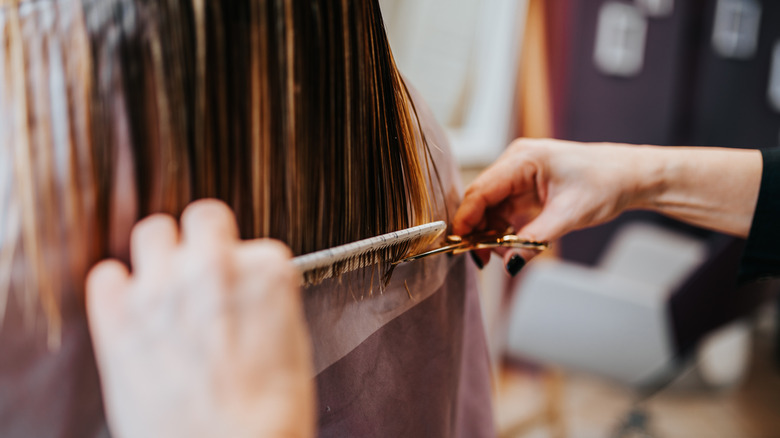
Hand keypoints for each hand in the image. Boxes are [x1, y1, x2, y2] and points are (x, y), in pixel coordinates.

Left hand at [86, 199, 313, 437]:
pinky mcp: (117, 319)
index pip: (254, 245)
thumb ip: (263, 302)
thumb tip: (244, 295)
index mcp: (266, 272)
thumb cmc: (269, 416)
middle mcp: (213, 267)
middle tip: (201, 271)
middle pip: (202, 217)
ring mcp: (162, 289)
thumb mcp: (292, 343)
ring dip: (160, 254)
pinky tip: (132, 310)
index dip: (245, 270)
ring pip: (151, 232)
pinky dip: (116, 289)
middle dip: (202, 240)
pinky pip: (105, 275)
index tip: (239, 292)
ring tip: (165, 287)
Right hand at [454, 139, 659, 271]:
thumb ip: (534, 241)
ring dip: (492, 232)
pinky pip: (504, 209)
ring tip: (506, 254)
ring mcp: (519, 173)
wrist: (630, 176)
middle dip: (479, 230)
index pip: (480, 191)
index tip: (461, 245)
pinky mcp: (525, 186)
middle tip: (484, 259)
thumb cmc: (606, 182)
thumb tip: (510, 264)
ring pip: (490, 207)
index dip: (466, 220)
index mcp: (522, 159)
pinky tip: (513, 244)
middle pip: (481, 199)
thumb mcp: (569, 216)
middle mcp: (515, 162)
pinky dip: (504, 228)